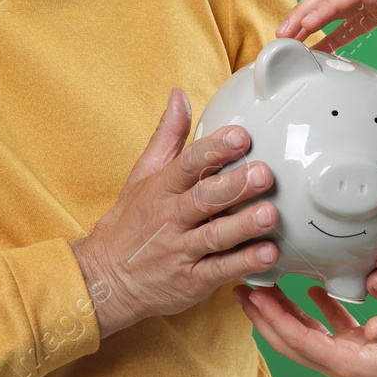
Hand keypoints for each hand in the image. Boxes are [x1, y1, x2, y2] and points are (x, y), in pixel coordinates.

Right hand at [70, 88, 280, 338]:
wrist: (106, 280)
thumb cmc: (129, 224)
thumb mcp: (142, 176)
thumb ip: (167, 137)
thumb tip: (179, 96)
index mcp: (160, 189)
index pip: (187, 165)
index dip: (213, 149)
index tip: (239, 136)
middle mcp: (170, 218)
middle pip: (203, 198)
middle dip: (234, 185)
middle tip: (263, 173)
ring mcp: (181, 251)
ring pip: (215, 236)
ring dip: (244, 225)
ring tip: (270, 213)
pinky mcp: (192, 280)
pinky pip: (220, 271)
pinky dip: (244, 263)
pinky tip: (268, 254)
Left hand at [233, 283, 376, 376]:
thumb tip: (374, 325)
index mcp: (342, 364)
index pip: (297, 339)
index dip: (273, 319)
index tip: (253, 297)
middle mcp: (337, 361)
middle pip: (289, 339)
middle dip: (262, 317)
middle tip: (240, 291)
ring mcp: (346, 353)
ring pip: (304, 330)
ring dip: (282, 311)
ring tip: (262, 288)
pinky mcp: (359, 344)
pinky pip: (330, 324)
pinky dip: (317, 307)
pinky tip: (311, 288)